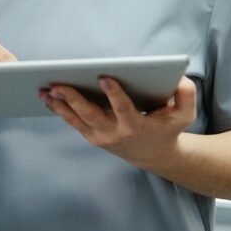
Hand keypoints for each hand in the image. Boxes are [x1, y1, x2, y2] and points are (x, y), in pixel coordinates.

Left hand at [40, 76, 196, 167]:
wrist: (153, 154)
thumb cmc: (167, 128)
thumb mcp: (185, 115)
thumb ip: (186, 95)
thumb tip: (179, 78)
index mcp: (136, 126)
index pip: (123, 109)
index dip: (114, 94)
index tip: (104, 76)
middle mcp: (114, 133)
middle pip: (90, 115)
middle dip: (73, 99)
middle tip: (58, 84)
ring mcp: (100, 136)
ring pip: (76, 120)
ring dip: (59, 105)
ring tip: (44, 89)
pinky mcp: (91, 136)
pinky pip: (72, 122)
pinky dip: (59, 110)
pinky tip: (46, 97)